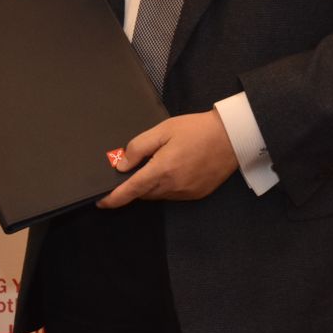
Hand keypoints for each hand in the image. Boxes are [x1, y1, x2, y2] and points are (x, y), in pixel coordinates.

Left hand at [96, 109, 237, 208]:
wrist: (232, 137)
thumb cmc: (196, 129)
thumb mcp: (163, 130)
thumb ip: (138, 148)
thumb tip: (121, 165)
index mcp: (163, 170)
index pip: (130, 190)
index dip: (113, 198)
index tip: (101, 202)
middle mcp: (174, 186)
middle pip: (143, 193)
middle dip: (134, 185)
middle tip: (134, 168)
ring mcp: (186, 193)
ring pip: (158, 195)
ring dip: (151, 185)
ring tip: (158, 164)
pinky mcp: (197, 194)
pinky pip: (173, 195)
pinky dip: (166, 187)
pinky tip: (173, 170)